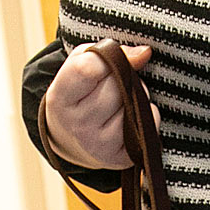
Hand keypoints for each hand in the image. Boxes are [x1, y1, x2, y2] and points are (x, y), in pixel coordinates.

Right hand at [40, 43, 152, 169]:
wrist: (70, 138)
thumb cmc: (79, 93)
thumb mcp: (78, 66)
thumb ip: (105, 52)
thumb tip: (144, 53)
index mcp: (60, 99)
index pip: (89, 68)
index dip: (106, 57)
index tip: (110, 58)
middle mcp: (78, 125)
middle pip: (116, 84)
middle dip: (123, 75)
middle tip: (115, 80)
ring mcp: (99, 145)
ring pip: (134, 103)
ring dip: (136, 94)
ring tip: (121, 99)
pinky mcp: (120, 157)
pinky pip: (149, 123)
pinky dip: (147, 115)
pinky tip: (130, 116)